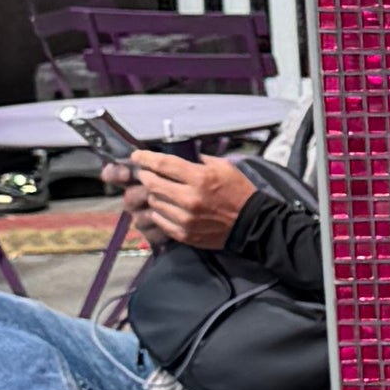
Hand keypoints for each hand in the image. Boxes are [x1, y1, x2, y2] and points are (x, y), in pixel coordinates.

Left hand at [128, 147, 255, 248]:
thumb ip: (199, 160)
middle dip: (146, 175)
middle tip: (146, 172)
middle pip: (153, 184)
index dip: (145, 158)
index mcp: (200, 179)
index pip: (163, 164)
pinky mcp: (184, 234)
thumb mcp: (224, 167)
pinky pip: (160, 220)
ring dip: (155, 194)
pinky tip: (166, 207)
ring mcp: (185, 219)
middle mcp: (189, 199)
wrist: (252, 223)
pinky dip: (160, 212)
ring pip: (155, 202)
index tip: (137, 156)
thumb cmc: (239, 191)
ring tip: (162, 191)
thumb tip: (178, 155)